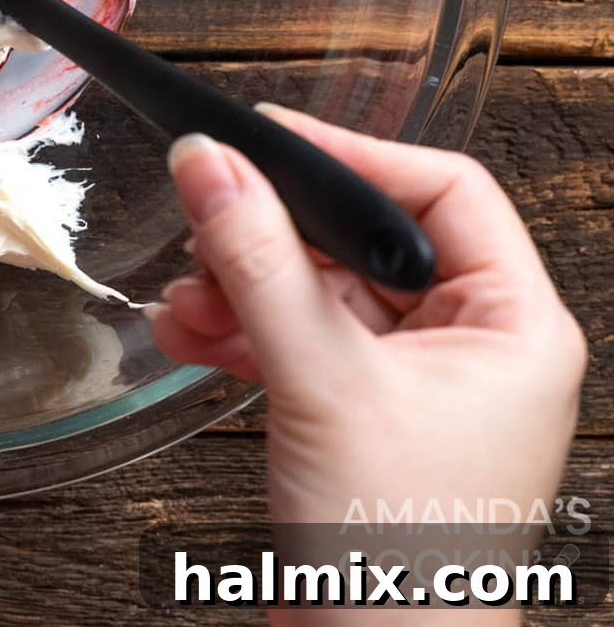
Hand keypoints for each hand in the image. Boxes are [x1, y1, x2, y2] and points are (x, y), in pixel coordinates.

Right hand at [152, 107, 585, 544]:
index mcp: (511, 326)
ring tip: (185, 299)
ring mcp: (411, 382)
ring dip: (241, 286)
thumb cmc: (400, 559)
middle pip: (361, 239)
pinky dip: (238, 332)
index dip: (352, 155)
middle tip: (207, 220)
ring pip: (317, 289)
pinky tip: (186, 334)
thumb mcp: (321, 384)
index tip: (267, 138)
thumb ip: (260, 263)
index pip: (442, 189)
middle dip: (273, 237)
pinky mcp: (357, 413)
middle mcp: (470, 345)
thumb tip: (211, 163)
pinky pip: (294, 340)